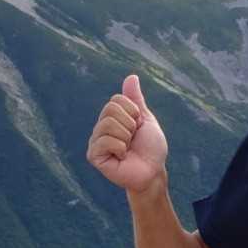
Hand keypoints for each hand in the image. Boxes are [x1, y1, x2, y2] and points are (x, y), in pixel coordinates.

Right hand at [86, 75, 168, 192]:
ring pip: (108, 124)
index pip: (116, 100)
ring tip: (127, 148)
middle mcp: (100, 128)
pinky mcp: (93, 156)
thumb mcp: (145, 119)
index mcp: (111, 118)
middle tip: (133, 139)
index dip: (134, 111)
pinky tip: (121, 157)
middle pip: (110, 109)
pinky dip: (120, 147)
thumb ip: (135, 100)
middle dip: (130, 124)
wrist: (153, 170)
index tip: (138, 126)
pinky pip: (105, 140)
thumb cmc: (151, 147)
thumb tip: (131, 76)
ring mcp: (95, 141)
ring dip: (126, 137)